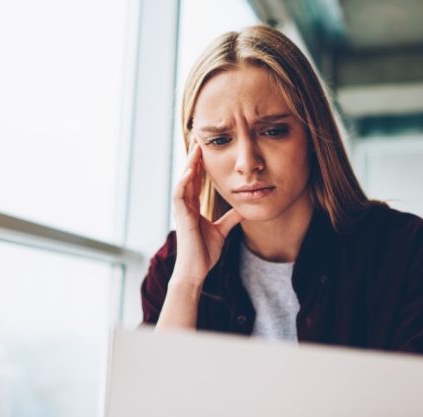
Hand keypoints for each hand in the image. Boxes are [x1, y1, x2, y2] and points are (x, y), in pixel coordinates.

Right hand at [171, 141, 242, 285]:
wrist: (196, 270)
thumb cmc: (205, 253)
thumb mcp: (222, 231)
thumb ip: (230, 219)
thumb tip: (243, 210)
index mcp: (193, 207)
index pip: (196, 181)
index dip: (200, 165)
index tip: (206, 149)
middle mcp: (186, 206)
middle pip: (188, 176)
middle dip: (194, 158)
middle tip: (199, 139)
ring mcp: (182, 211)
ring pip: (183, 181)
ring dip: (189, 165)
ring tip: (195, 149)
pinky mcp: (181, 217)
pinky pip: (179, 196)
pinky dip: (183, 183)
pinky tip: (189, 172)